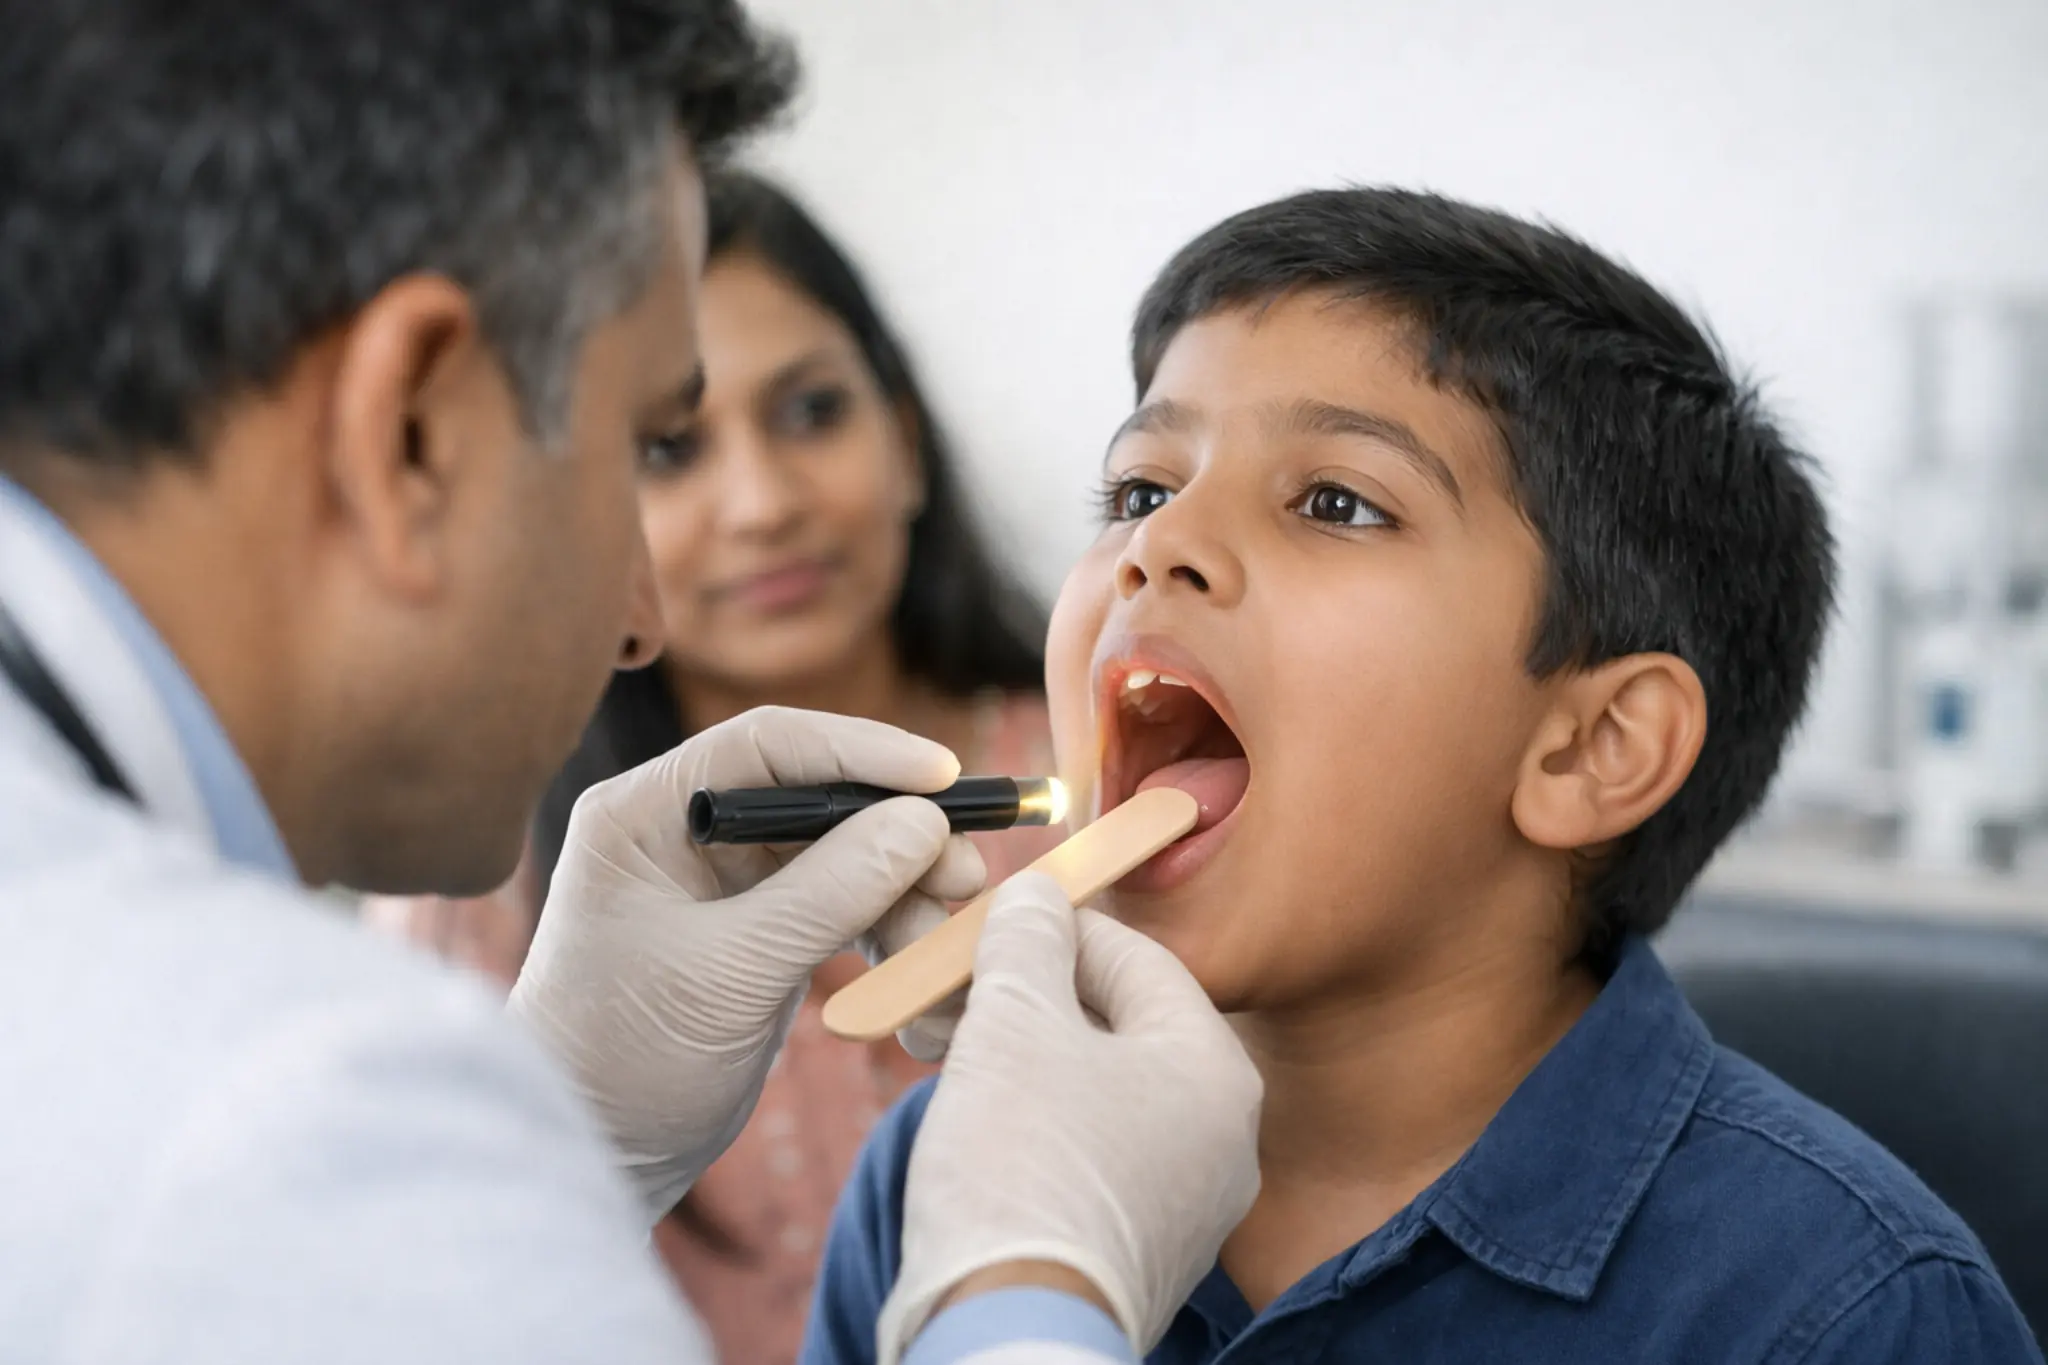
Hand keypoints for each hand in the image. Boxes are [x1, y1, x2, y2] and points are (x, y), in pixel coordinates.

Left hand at [507, 707, 984, 1217]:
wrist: (587, 1158)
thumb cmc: (624, 1059)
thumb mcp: (731, 971)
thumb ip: (829, 892)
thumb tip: (925, 822)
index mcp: (646, 812)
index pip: (769, 746)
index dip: (864, 751)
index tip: (944, 776)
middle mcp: (685, 831)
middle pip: (818, 796)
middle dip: (899, 830)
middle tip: (966, 870)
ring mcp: (724, 883)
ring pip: (841, 852)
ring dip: (903, 884)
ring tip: (950, 924)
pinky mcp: (757, 934)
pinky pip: (840, 904)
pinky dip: (885, 924)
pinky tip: (921, 952)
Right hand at [880, 873, 1263, 1363]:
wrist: (1008, 1331)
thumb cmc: (1021, 1165)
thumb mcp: (1014, 1020)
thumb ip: (1028, 941)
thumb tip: (1037, 898)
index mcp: (1216, 1069)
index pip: (1139, 959)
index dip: (1056, 928)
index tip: (990, 923)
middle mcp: (1223, 1138)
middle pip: (1118, 1029)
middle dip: (1029, 999)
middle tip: (955, 990)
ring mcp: (1187, 1205)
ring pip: (1099, 1093)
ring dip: (1022, 1059)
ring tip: (946, 1049)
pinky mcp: (1141, 1254)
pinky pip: (1092, 1157)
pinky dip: (1035, 1125)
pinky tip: (975, 1120)